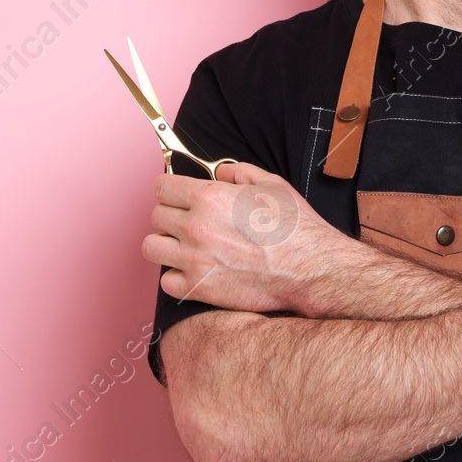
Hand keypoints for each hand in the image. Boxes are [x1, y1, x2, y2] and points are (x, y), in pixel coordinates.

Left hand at [143, 161, 344, 313]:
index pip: (162, 187)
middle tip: (188, 220)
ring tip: (185, 246)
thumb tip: (219, 173)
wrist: (310, 269)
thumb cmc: (294, 227)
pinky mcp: (198, 289)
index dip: (170, 189)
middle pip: (156, 216)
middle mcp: (196, 227)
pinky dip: (177, 275)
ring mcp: (194, 260)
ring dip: (166, 244)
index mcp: (210, 197)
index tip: (175, 194)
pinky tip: (195, 270)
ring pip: (152, 247)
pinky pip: (166, 281)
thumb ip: (238, 172)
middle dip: (171, 214)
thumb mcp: (271, 184)